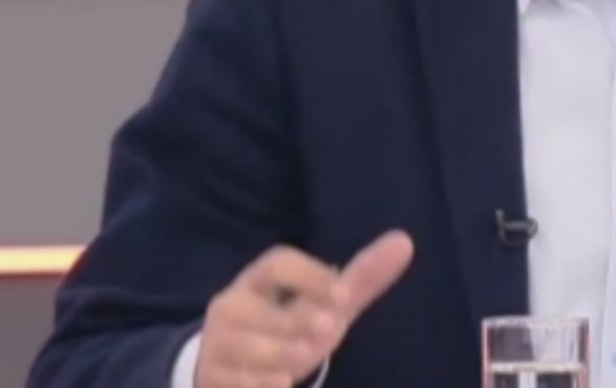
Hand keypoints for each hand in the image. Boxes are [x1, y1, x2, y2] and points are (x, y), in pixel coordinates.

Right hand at [195, 230, 413, 387]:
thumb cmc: (289, 328)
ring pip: (245, 348)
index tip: (343, 298)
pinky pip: (235, 381)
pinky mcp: (210, 377)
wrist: (234, 369)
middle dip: (295, 323)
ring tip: (301, 361)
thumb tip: (404, 242)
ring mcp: (216, 344)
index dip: (310, 276)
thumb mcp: (326, 306)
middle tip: (325, 331)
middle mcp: (231, 306)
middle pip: (260, 309)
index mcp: (259, 280)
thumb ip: (362, 279)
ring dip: (278, 356)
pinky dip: (259, 385)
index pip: (277, 263)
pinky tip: (278, 384)